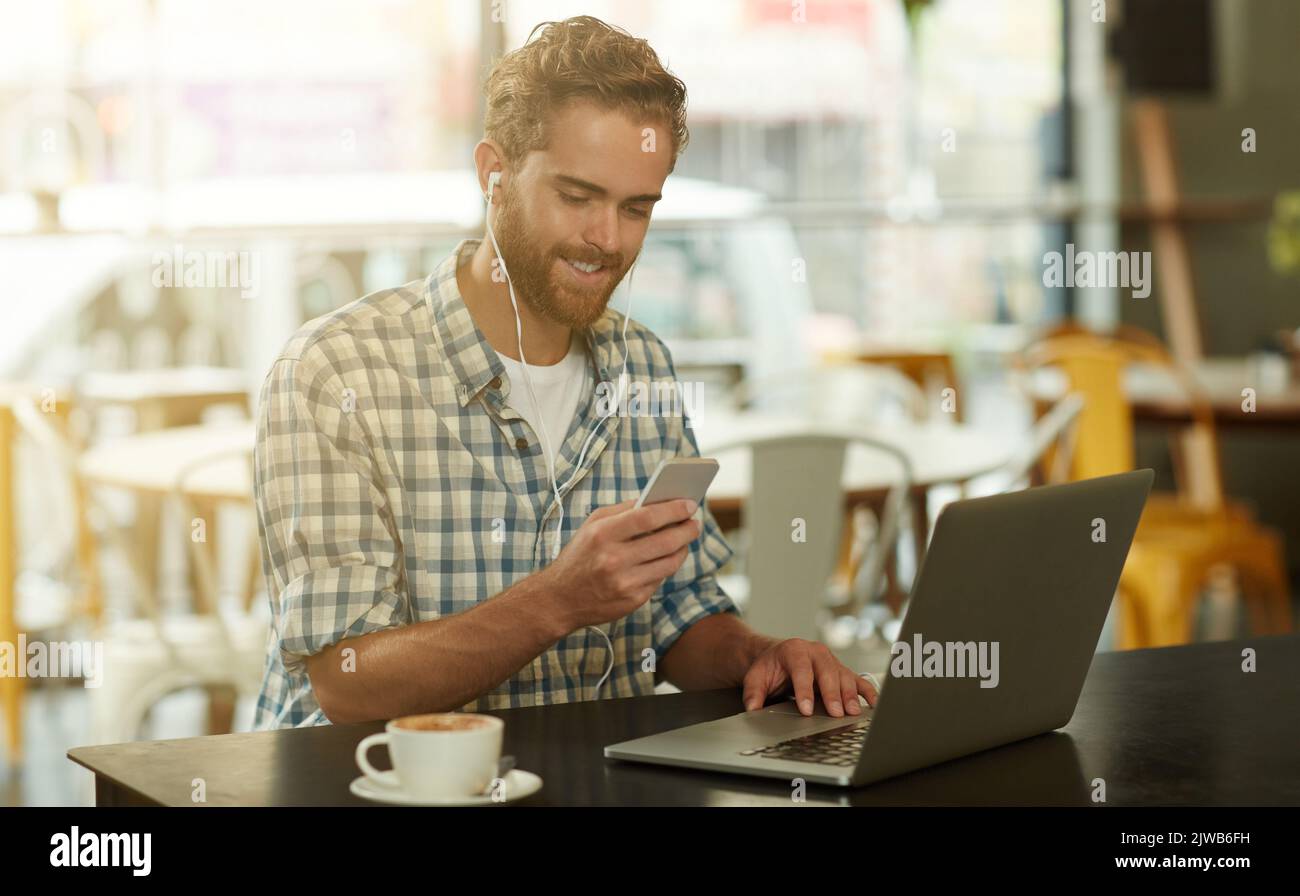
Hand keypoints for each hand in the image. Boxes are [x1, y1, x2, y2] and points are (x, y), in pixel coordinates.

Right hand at [541, 498, 700, 630]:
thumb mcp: (592, 526)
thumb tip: (658, 500)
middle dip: (686, 530)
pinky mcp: (632, 600)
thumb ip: (623, 511)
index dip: (673, 510)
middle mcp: (613, 559)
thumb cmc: (579, 556)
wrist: (559, 599)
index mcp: (602, 535)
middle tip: (694, 523)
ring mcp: (625, 583)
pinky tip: (665, 558)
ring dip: (683, 548)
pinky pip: (660, 579)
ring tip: (685, 539)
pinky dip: (666, 566)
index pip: (647, 517)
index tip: (689, 504)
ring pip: (669, 562)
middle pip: (665, 540)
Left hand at [742, 638, 878, 717]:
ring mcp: (831, 660)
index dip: (804, 690)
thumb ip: (753, 692)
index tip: (806, 709)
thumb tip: (753, 709)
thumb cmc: (770, 667)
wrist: (779, 655)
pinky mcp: (841, 670)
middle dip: (832, 694)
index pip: (801, 670)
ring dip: (850, 695)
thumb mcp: (755, 676)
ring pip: (843, 676)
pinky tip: (871, 704)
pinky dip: (866, 691)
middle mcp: (815, 652)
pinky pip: (857, 679)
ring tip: (853, 712)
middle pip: (827, 672)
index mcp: (794, 650)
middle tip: (835, 713)